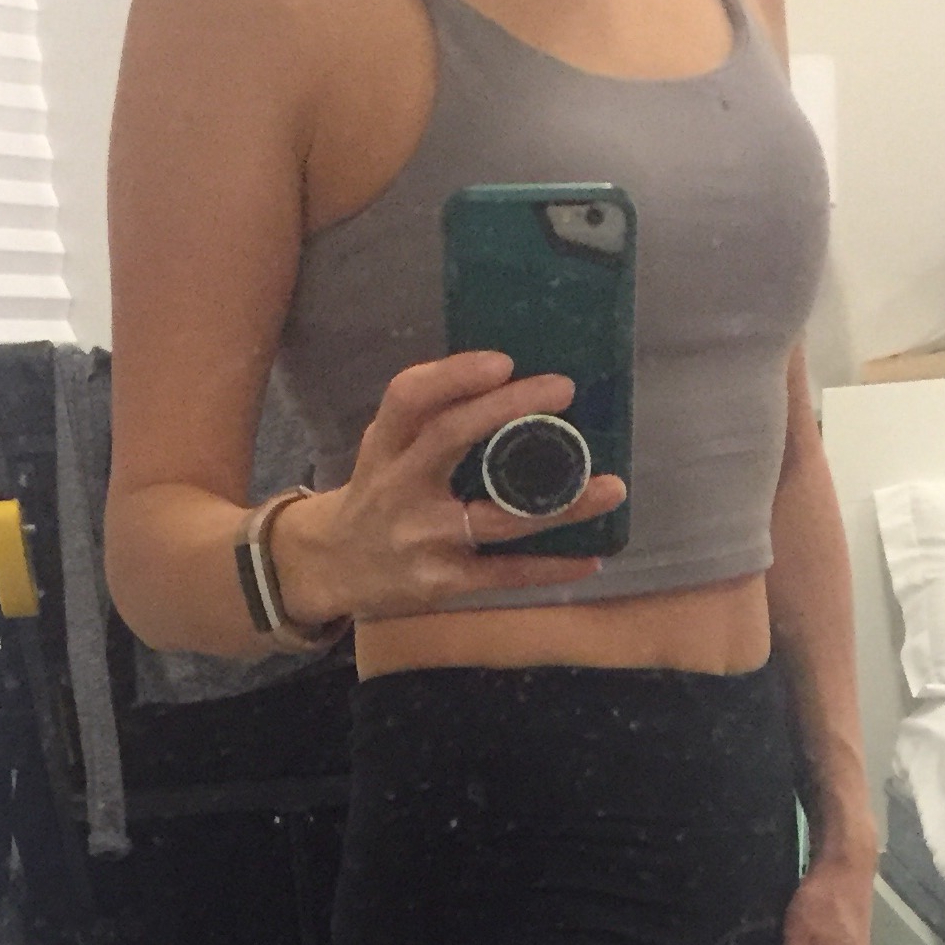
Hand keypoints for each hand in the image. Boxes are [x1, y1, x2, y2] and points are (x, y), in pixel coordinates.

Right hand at [272, 351, 625, 625]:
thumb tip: (512, 382)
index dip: (452, 376)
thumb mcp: (384, 448)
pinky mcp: (441, 582)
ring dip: (559, 504)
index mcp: (384, 446)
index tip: (503, 362)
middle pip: (449, 439)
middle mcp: (397, 487)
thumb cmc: (379, 495)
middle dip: (508, 410)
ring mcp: (420, 538)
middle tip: (564, 391)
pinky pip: (503, 574)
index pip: (408, 399)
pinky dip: (550, 568)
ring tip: (611, 487)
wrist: (333, 568)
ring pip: (495, 518)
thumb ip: (429, 420)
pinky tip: (591, 557)